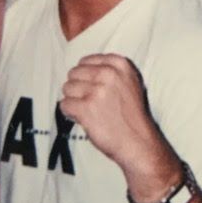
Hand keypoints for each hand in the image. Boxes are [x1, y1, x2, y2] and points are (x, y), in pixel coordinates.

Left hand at [60, 54, 177, 196]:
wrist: (138, 141)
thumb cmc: (131, 116)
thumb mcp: (129, 83)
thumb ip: (109, 71)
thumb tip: (81, 70)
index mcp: (120, 65)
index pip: (86, 61)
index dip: (85, 76)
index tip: (92, 87)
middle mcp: (108, 74)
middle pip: (74, 73)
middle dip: (78, 88)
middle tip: (90, 102)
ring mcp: (96, 91)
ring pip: (67, 88)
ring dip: (74, 101)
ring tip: (89, 111)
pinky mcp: (86, 108)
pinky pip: (64, 105)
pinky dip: (70, 114)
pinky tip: (84, 119)